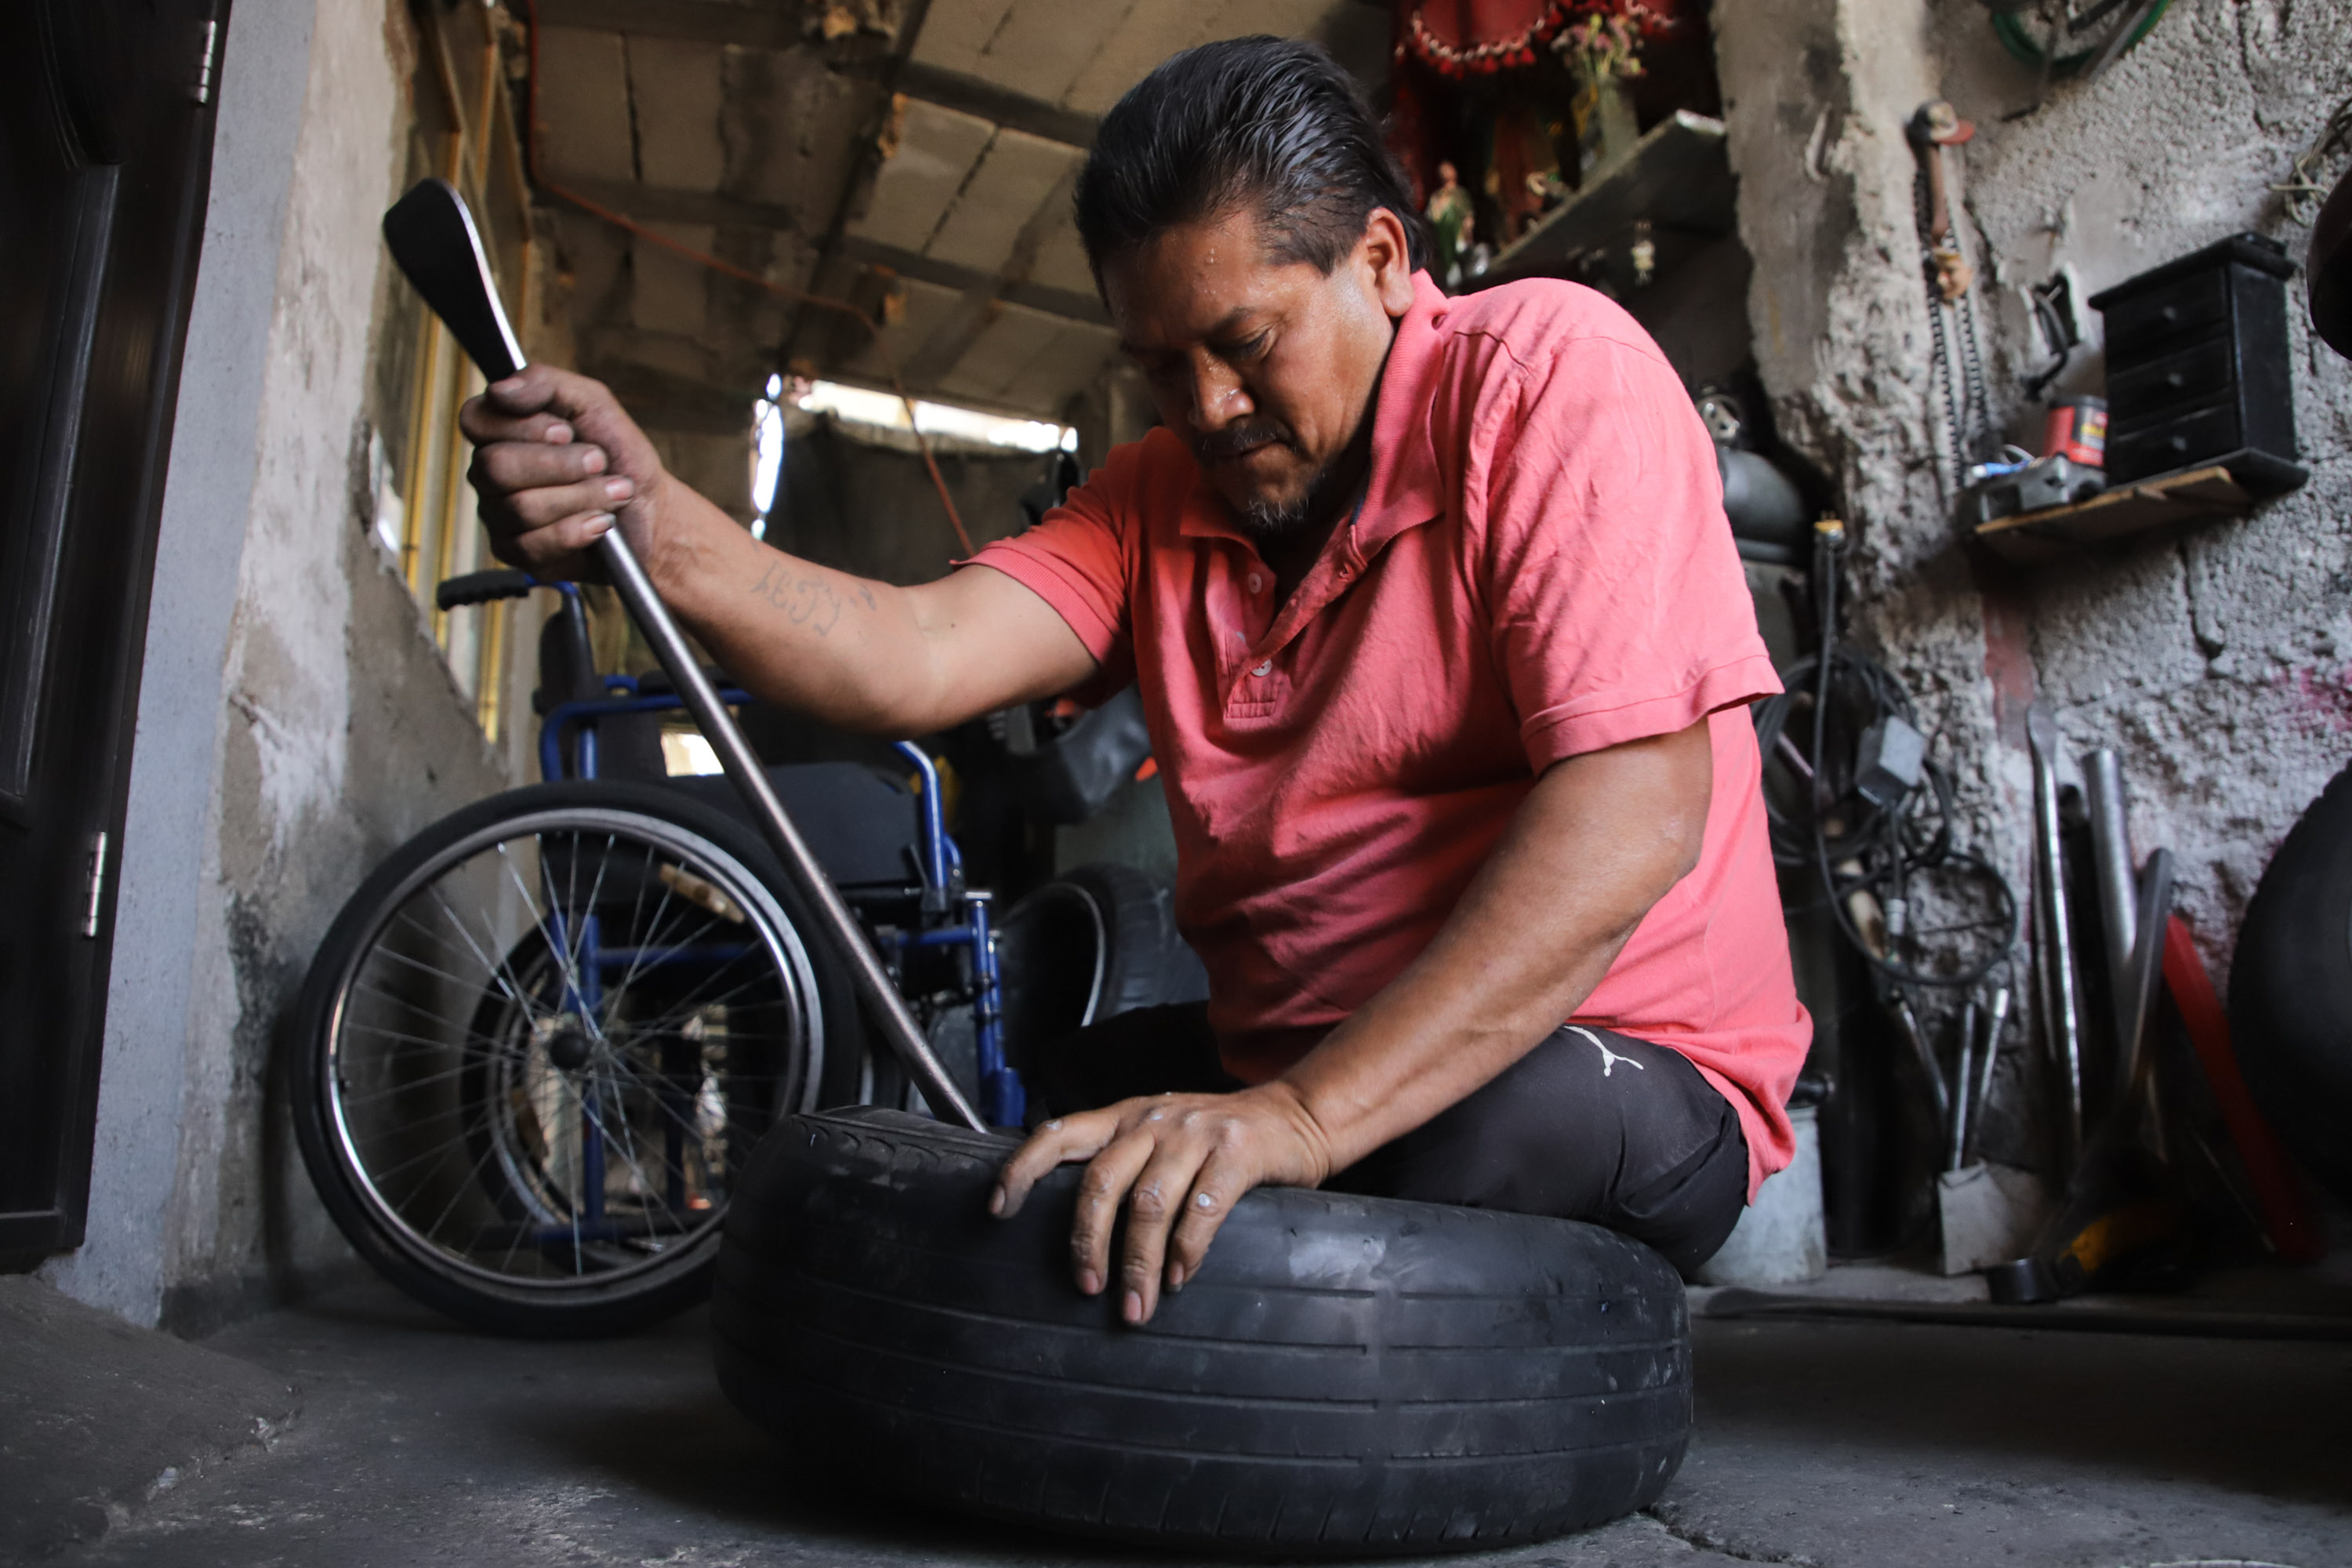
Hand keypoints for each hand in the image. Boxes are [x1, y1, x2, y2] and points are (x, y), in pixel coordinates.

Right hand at [458, 365, 675, 581]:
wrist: (653, 511)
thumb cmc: (619, 456)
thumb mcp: (592, 404)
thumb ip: (545, 384)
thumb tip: (499, 390)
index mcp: (501, 433)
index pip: (476, 421)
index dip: (521, 427)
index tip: (565, 432)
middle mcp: (491, 475)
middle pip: (495, 467)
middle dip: (560, 465)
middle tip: (599, 462)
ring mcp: (500, 516)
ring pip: (520, 507)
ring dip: (581, 497)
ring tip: (614, 493)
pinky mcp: (519, 554)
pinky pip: (534, 544)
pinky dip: (578, 530)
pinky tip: (600, 523)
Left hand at [991, 1084, 1333, 1323]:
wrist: (1299, 1114)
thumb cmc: (1222, 1137)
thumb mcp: (1164, 1134)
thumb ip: (1126, 1162)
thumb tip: (1079, 1228)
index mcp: (1125, 1116)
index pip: (1058, 1133)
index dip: (1021, 1169)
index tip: (998, 1209)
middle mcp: (1152, 1119)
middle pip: (1100, 1181)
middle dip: (1087, 1242)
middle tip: (1087, 1288)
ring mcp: (1195, 1134)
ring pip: (1148, 1203)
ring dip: (1137, 1263)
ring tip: (1136, 1307)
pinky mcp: (1236, 1152)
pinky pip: (1202, 1209)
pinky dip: (1186, 1251)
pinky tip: (1178, 1279)